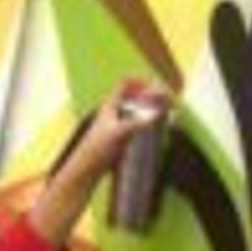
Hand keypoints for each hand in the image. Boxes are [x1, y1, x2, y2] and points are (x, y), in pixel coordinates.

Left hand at [28, 78, 170, 245]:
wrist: (86, 170)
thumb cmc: (97, 149)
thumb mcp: (119, 133)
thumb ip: (137, 123)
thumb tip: (156, 115)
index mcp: (110, 105)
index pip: (126, 83)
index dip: (141, 81)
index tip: (156, 86)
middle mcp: (112, 112)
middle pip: (132, 96)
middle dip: (149, 96)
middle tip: (166, 100)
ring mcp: (115, 125)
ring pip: (135, 111)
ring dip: (149, 110)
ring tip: (165, 113)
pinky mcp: (119, 139)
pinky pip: (135, 125)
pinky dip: (146, 124)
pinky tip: (155, 131)